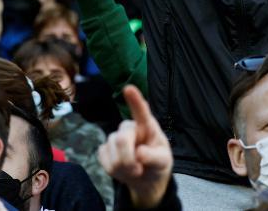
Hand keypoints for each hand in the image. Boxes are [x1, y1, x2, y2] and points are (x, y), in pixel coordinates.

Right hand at [98, 86, 172, 209]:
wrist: (146, 179)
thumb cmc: (157, 163)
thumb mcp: (163, 161)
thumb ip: (154, 157)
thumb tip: (139, 153)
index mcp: (146, 125)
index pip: (141, 111)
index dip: (134, 100)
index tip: (128, 88)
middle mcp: (129, 127)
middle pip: (121, 139)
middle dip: (129, 159)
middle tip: (139, 169)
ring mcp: (115, 138)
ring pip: (112, 153)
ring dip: (124, 168)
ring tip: (135, 169)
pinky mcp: (104, 150)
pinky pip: (104, 162)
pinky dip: (115, 171)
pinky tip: (124, 170)